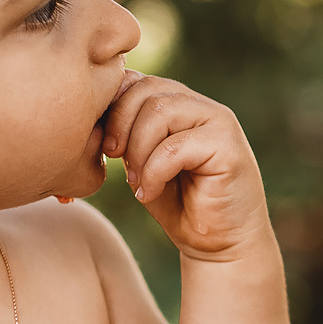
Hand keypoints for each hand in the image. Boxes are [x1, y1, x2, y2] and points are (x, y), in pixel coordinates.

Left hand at [99, 70, 272, 260]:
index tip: (103, 147)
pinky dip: (153, 173)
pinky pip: (175, 147)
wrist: (219, 243)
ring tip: (137, 181)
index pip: (136, 80)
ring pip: (160, 111)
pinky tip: (151, 194)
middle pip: (147, 90)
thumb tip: (94, 113)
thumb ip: (125, 135)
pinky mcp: (228, 146)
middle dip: (120, 126)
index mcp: (178, 103)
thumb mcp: (141, 164)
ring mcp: (218, 121)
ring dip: (138, 150)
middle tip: (115, 161)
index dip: (111, 108)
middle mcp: (200, 105)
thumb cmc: (178, 205)